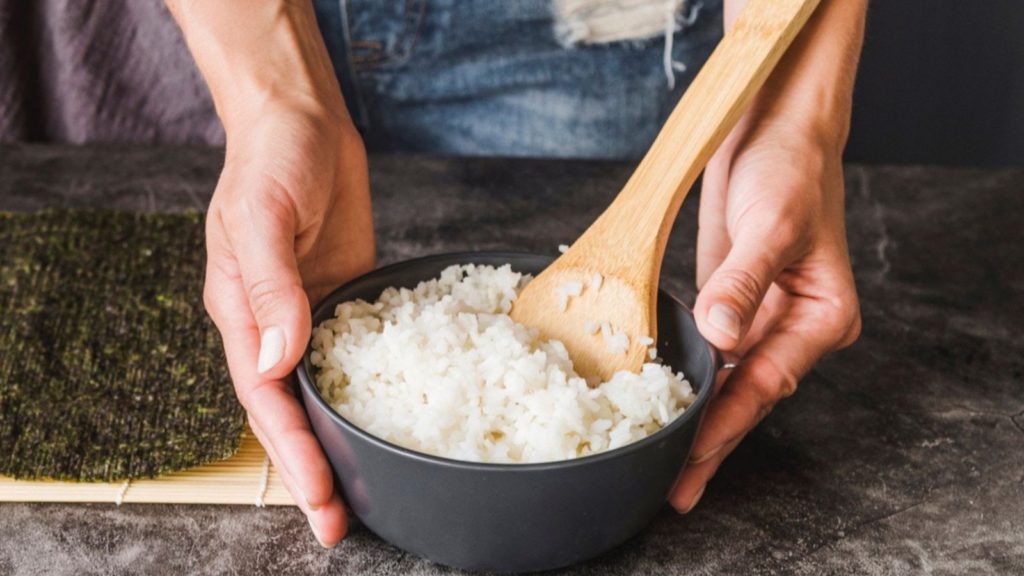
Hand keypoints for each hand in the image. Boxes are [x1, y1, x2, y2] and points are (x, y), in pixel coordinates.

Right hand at [204, 98, 374, 545]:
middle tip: (342, 524)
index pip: (265, 401)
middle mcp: (275, 325)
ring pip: (324, 394)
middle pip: (293, 413)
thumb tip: (278, 358)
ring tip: (368, 492)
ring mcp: (312, 315)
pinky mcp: (347, 299)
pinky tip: (400, 420)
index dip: (292, 454)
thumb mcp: (263, 214)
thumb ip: (270, 285)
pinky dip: (373, 392)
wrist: (304, 122)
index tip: (320, 499)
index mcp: (242, 314)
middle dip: (314, 470)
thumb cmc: (272, 159)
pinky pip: (360, 356)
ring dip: (342, 444)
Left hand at [669, 114, 860, 512]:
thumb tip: (721, 336)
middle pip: (746, 396)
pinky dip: (687, 376)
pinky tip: (662, 401)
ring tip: (659, 457)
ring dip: (694, 415)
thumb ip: (744, 283)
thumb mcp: (772, 223)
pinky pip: (709, 351)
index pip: (765, 383)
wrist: (778, 128)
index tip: (692, 462)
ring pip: (725, 381)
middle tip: (672, 488)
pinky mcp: (730, 302)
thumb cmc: (791, 169)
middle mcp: (795, 327)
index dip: (726, 425)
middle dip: (709, 441)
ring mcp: (761, 317)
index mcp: (822, 318)